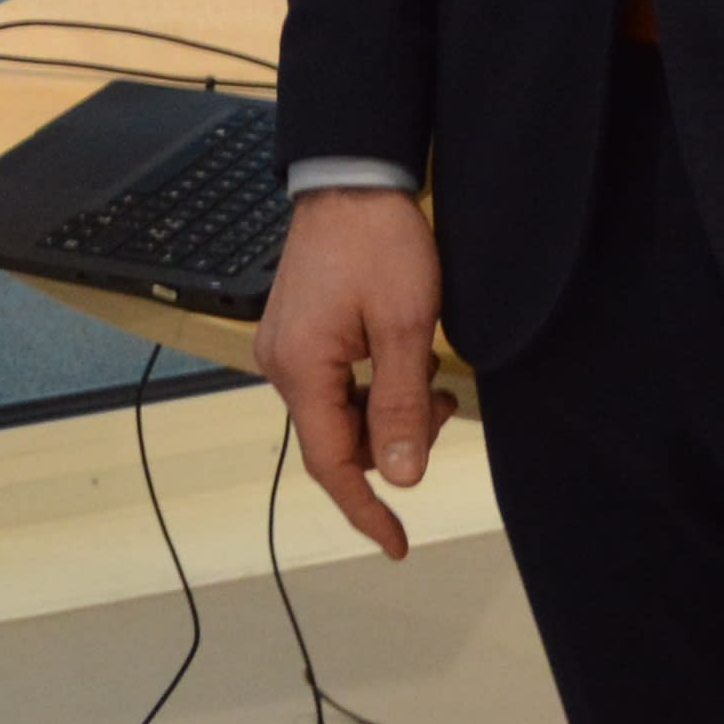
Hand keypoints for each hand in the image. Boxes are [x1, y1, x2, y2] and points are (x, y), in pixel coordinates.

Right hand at [257, 185, 451, 560]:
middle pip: (334, 440)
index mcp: (302, 368)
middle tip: (442, 408)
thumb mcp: (407, 327)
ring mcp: (285, 345)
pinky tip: (403, 363)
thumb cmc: (379, 244)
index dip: (366, 510)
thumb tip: (401, 477)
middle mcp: (281, 363)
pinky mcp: (297, 331)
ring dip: (385, 414)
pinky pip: (332, 385)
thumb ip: (402, 406)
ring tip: (429, 379)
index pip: (330, 462)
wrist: (351, 179)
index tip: (398, 544)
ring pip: (337, 413)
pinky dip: (371, 390)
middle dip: (390, 445)